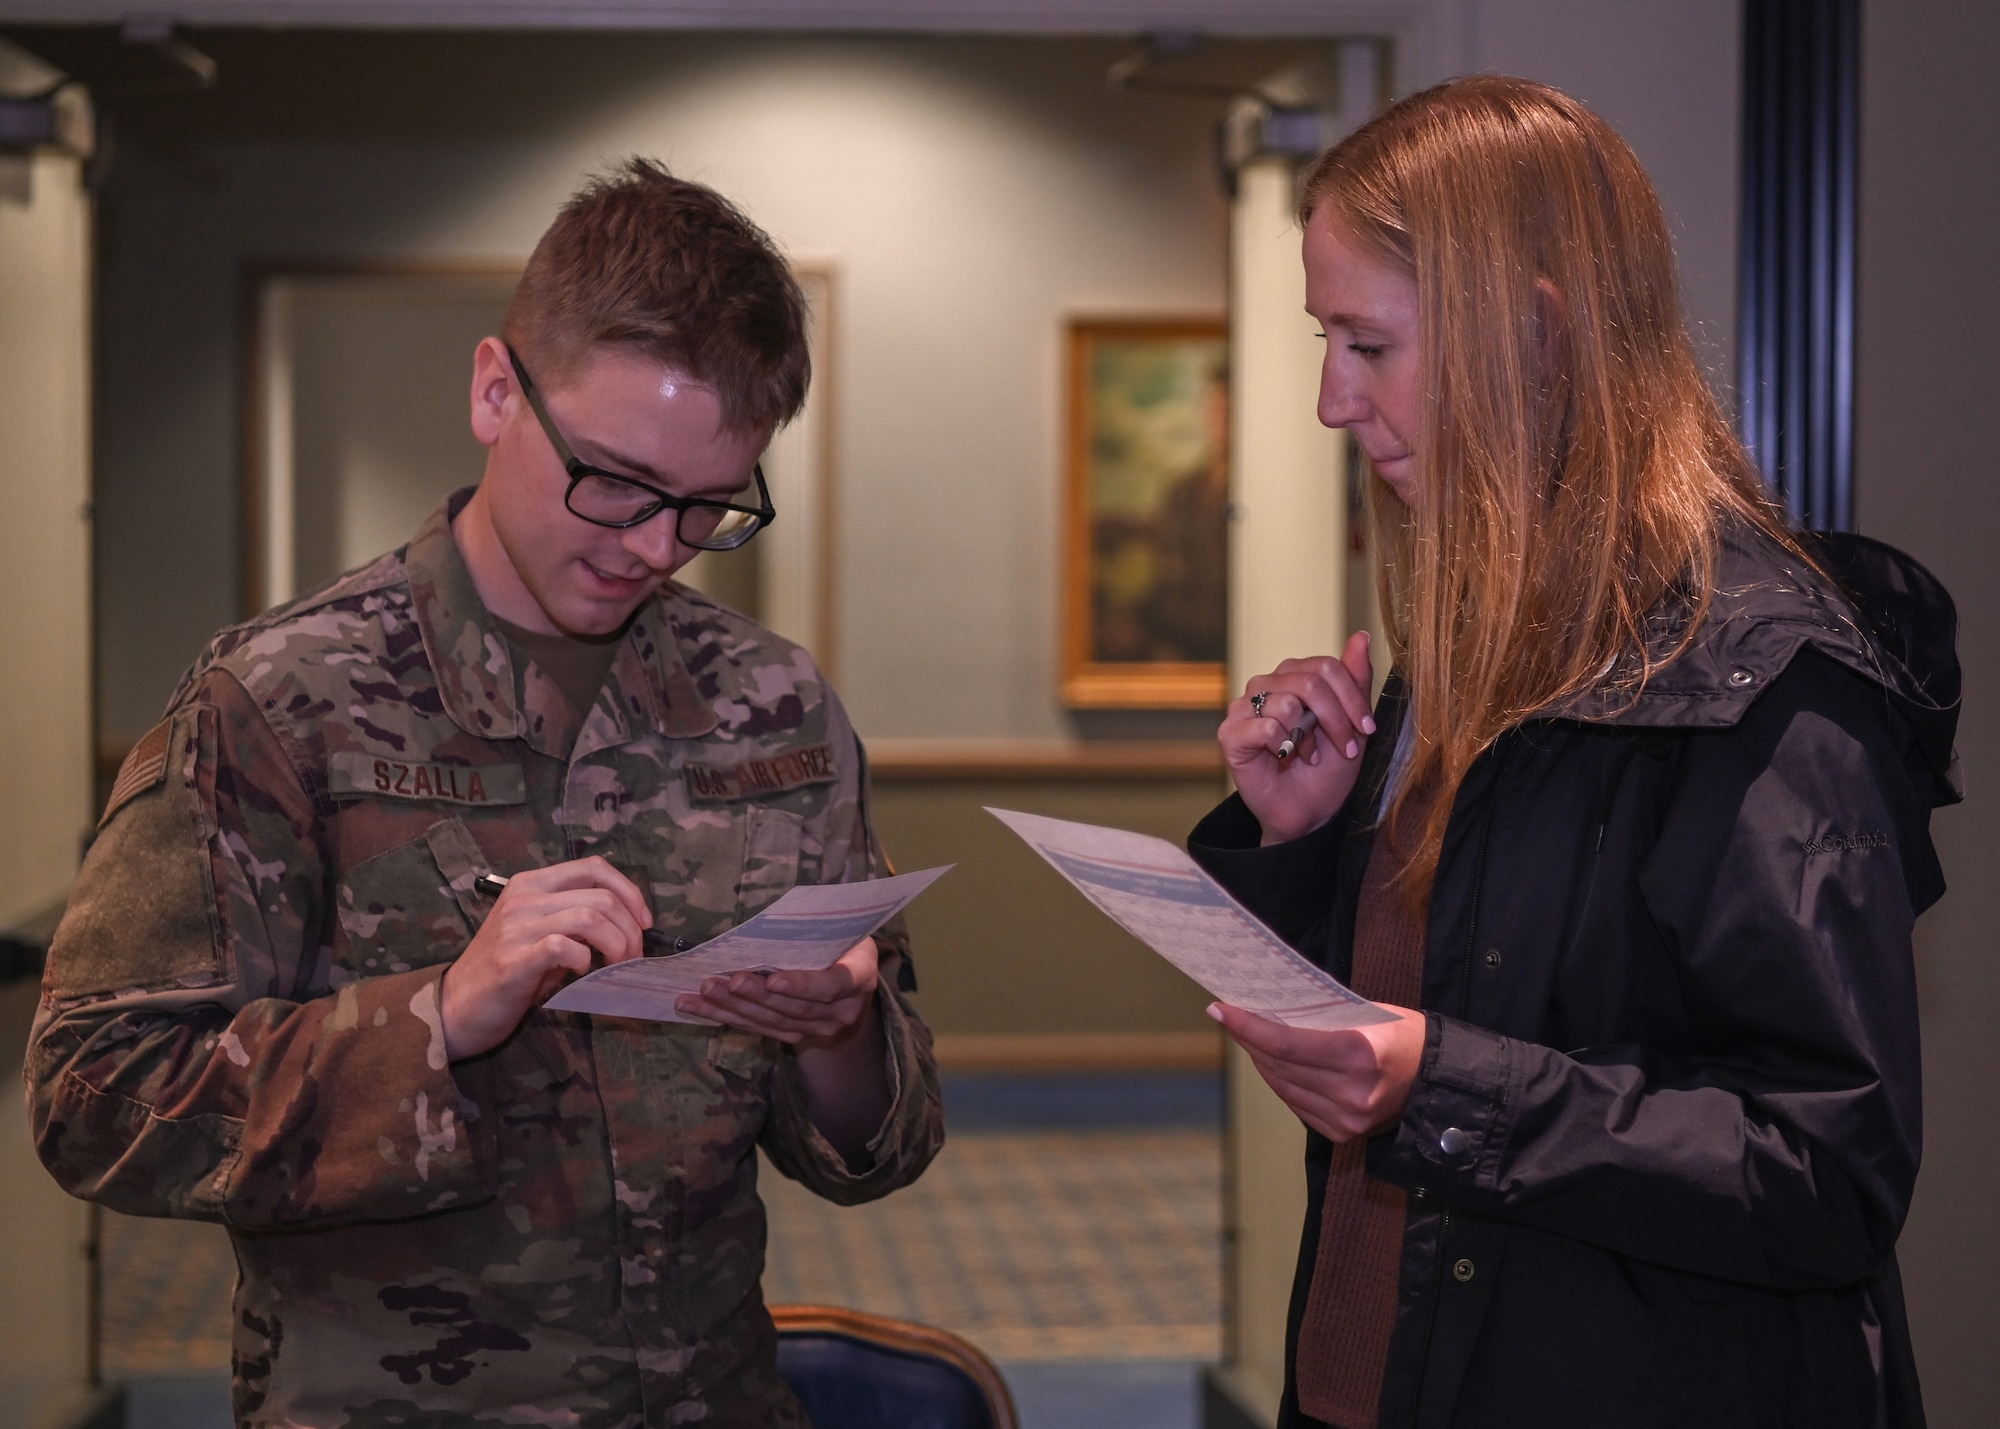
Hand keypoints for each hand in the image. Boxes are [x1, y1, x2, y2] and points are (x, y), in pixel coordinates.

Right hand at [440, 857, 650, 1059]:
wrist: (456, 1006)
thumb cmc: (506, 971)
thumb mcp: (540, 933)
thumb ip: (575, 920)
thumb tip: (628, 924)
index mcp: (531, 883)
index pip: (593, 867)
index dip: (629, 891)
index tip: (644, 922)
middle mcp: (524, 897)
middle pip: (601, 896)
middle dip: (631, 929)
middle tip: (633, 957)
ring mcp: (516, 926)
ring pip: (590, 918)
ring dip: (617, 945)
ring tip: (616, 966)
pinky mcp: (513, 958)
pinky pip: (565, 947)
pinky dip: (586, 960)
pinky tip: (583, 973)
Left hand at [680, 938, 890, 1160]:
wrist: (851, 976)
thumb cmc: (841, 939)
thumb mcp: (840, 928)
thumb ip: (815, 930)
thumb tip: (770, 922)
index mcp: (860, 977)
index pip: (832, 984)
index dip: (802, 984)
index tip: (774, 979)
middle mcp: (842, 1011)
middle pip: (795, 1007)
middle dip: (757, 995)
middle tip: (725, 980)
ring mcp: (818, 1028)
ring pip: (772, 1020)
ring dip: (734, 1006)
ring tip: (705, 991)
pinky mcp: (795, 1036)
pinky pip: (758, 1027)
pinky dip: (724, 1016)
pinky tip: (695, 1005)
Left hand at [1210, 1001, 1425, 1142]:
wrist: (1439, 1084)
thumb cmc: (1405, 1037)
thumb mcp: (1369, 1014)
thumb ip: (1323, 1017)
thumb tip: (1271, 1009)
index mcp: (1359, 1054)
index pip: (1285, 1043)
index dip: (1248, 1027)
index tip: (1221, 1009)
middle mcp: (1350, 1092)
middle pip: (1279, 1065)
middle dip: (1248, 1039)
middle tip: (1228, 1017)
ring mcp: (1346, 1118)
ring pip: (1282, 1087)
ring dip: (1260, 1060)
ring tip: (1247, 1036)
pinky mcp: (1342, 1134)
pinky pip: (1297, 1104)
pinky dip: (1280, 1082)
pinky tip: (1271, 1063)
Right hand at [1220, 631, 1377, 844]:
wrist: (1310, 813)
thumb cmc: (1328, 770)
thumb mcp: (1352, 722)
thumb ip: (1355, 679)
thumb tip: (1361, 636)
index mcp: (1291, 677)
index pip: (1325, 666)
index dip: (1352, 697)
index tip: (1367, 728)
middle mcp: (1265, 686)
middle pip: (1309, 681)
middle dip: (1337, 718)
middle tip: (1349, 749)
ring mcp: (1244, 708)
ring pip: (1288, 702)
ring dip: (1310, 736)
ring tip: (1312, 756)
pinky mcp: (1231, 734)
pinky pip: (1265, 726)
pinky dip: (1285, 746)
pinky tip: (1287, 759)